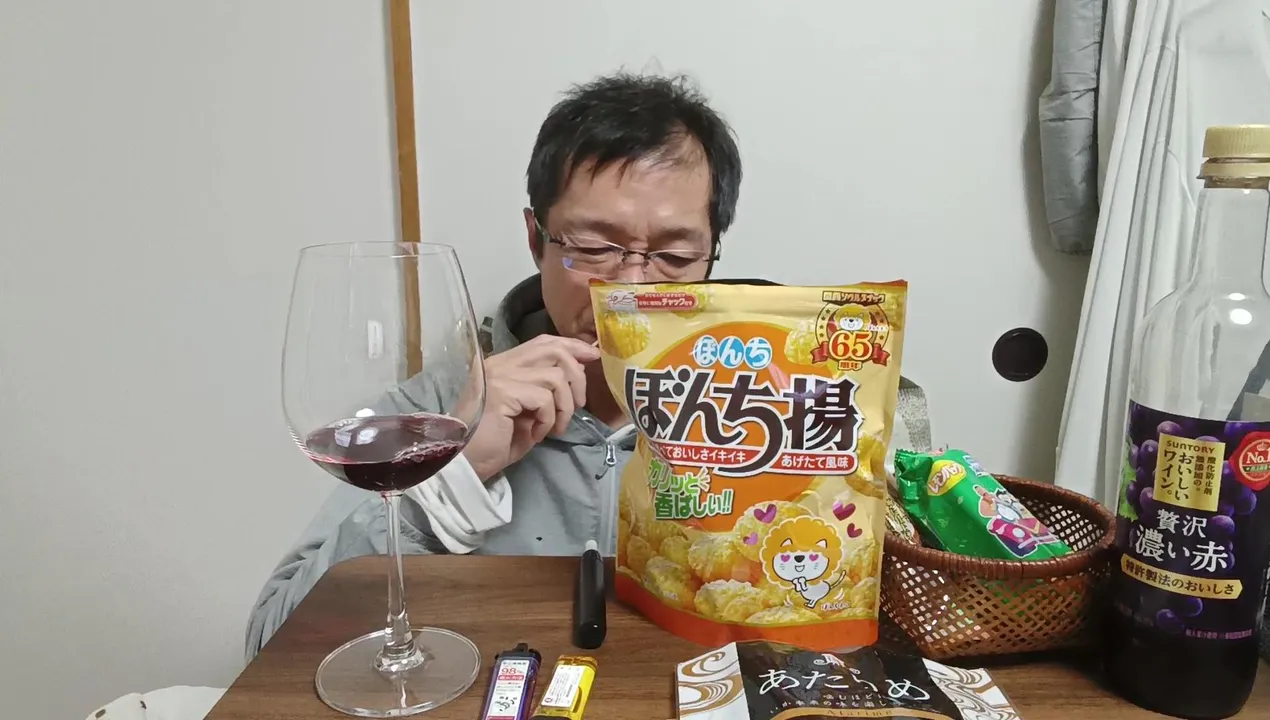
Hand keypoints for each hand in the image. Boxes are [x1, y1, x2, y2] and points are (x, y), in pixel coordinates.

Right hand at [464, 335, 599, 480]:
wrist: (464, 464)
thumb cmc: (493, 443)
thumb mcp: (526, 412)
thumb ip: (545, 391)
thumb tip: (577, 374)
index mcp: (503, 365)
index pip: (543, 342)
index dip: (571, 346)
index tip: (592, 357)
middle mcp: (500, 364)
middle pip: (552, 349)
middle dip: (576, 374)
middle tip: (580, 403)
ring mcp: (500, 376)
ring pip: (555, 377)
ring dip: (564, 406)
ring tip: (554, 428)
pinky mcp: (502, 392)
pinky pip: (544, 398)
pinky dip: (548, 419)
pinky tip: (537, 434)